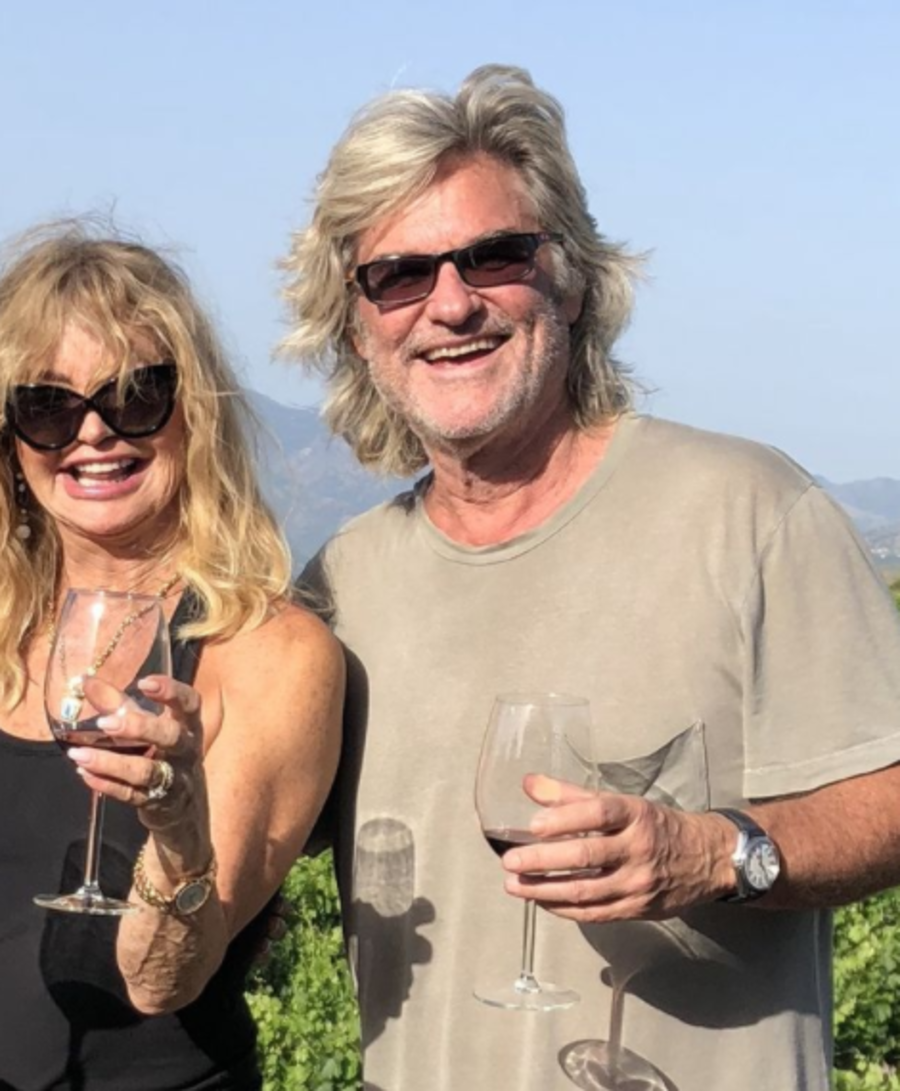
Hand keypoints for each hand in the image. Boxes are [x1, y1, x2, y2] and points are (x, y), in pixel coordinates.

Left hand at [67, 675, 205, 832]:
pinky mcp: (158, 803)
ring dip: (111, 763)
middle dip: (139, 727)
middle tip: (105, 723)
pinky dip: (106, 784)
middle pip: (170, 736)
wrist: (183, 806)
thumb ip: (119, 705)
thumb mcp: (149, 727)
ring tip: (79, 754)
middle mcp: (186, 751)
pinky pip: (131, 794)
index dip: (171, 691)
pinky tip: (84, 774)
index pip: (189, 703)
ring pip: (146, 771)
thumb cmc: (163, 753)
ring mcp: (174, 779)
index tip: (144, 683)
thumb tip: (87, 682)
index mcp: (188, 725)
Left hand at [500, 775, 734, 921]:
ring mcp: (639, 882)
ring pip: (586, 890)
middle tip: (510, 861)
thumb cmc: (655, 825)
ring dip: (544, 889)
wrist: (706, 859)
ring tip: (514, 884)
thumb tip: (528, 784)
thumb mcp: (621, 803)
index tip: (533, 824)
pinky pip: (594, 912)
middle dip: (543, 860)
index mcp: (635, 814)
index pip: (597, 812)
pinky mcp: (637, 909)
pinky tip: (541, 901)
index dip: (564, 818)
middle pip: (586, 856)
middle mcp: (638, 848)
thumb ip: (571, 795)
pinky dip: (563, 908)